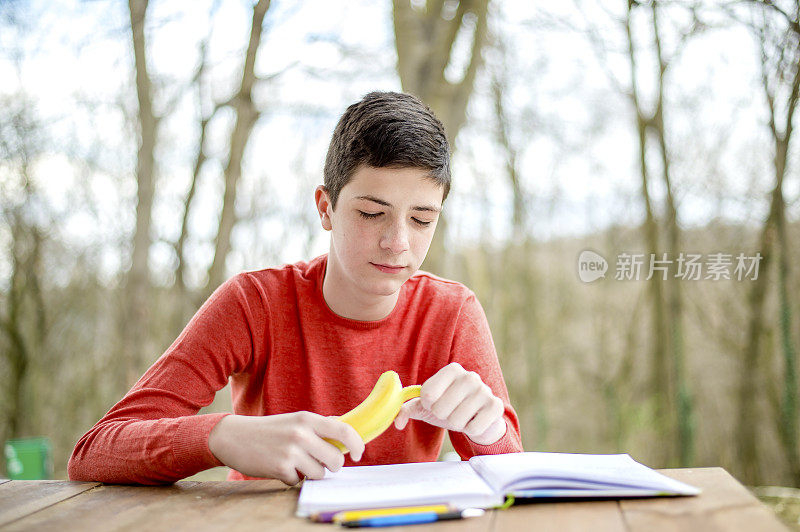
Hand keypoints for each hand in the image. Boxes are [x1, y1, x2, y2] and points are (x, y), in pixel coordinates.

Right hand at [208, 411, 364, 484]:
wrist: (235, 437)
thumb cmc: (269, 431)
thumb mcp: (295, 421)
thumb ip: (319, 427)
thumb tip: (346, 433)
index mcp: (308, 419)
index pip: (344, 430)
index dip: (357, 444)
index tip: (357, 454)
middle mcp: (301, 434)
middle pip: (335, 460)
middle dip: (331, 466)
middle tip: (320, 462)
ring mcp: (291, 451)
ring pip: (319, 474)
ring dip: (311, 473)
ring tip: (296, 463)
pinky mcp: (281, 468)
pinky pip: (300, 481)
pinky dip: (293, 478)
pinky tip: (281, 467)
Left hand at [394, 362, 506, 444]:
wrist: (479, 417)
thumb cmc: (450, 407)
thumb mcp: (427, 406)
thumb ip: (408, 409)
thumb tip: (397, 422)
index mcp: (452, 370)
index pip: (427, 394)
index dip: (428, 405)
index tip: (435, 403)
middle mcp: (470, 376)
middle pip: (441, 409)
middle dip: (442, 416)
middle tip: (450, 412)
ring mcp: (485, 391)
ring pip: (457, 420)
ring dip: (456, 424)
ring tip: (462, 417)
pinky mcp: (496, 407)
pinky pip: (474, 428)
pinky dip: (470, 430)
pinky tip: (474, 421)